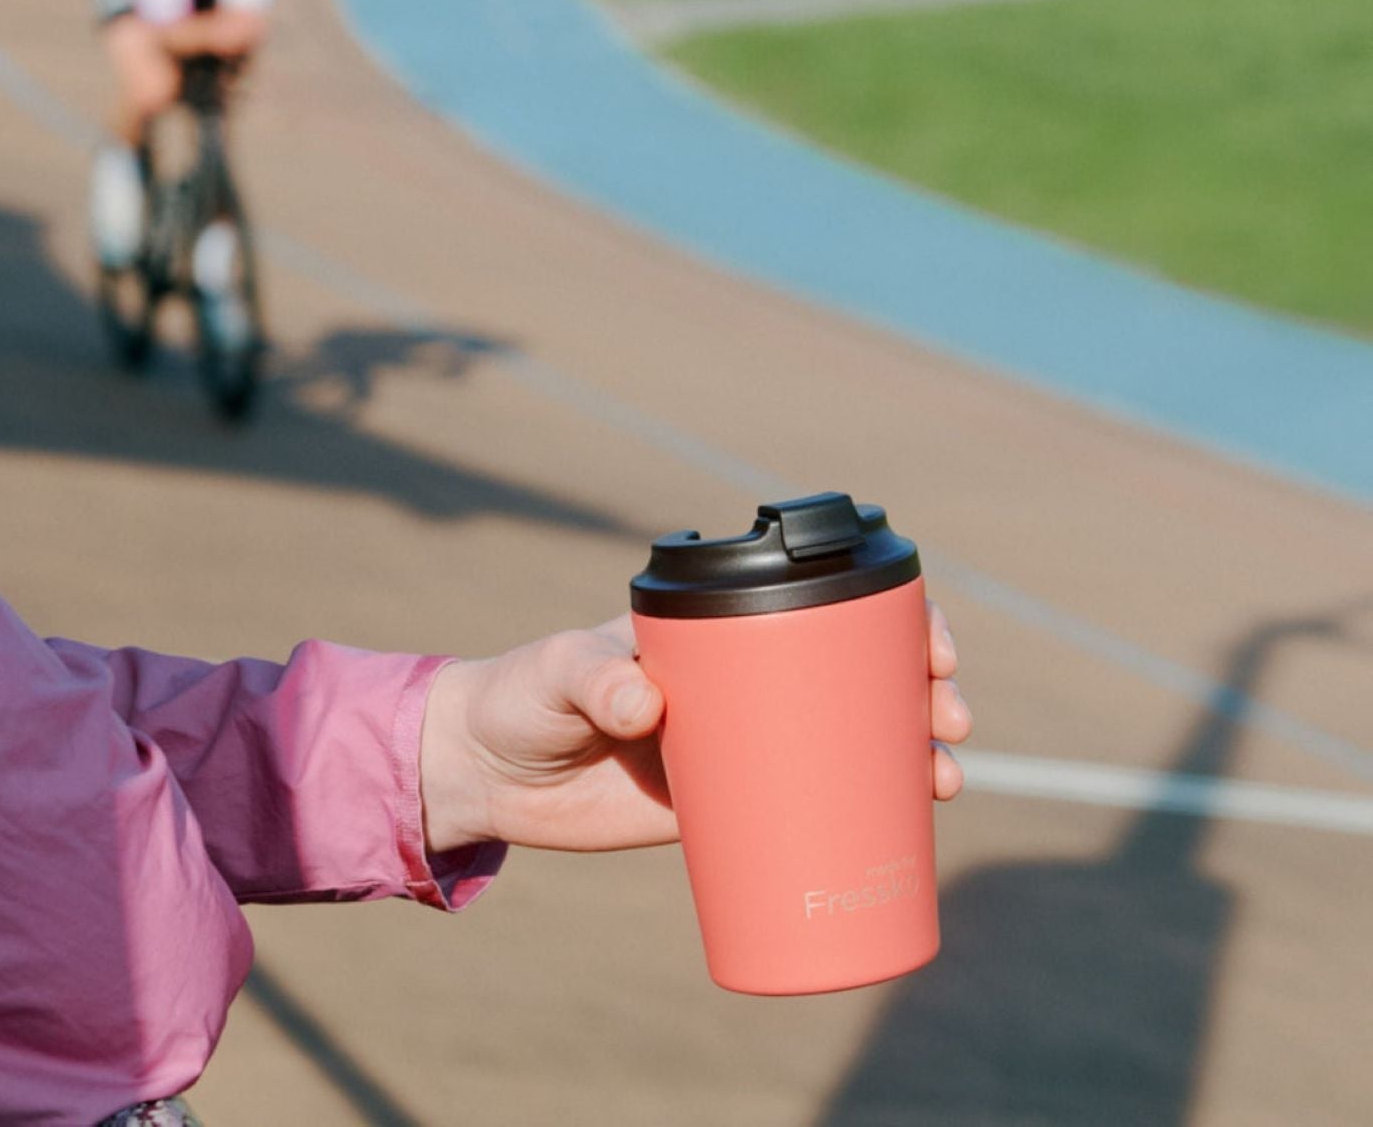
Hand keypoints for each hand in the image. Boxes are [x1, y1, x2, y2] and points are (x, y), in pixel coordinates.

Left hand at [420, 602, 971, 853]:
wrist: (484, 774)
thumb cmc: (520, 697)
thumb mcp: (557, 674)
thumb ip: (594, 678)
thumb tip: (646, 702)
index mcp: (715, 629)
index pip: (817, 605)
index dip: (887, 618)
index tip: (928, 644)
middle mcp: (740, 679)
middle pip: (853, 673)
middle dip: (919, 689)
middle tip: (949, 719)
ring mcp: (736, 742)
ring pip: (844, 740)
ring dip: (908, 753)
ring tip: (945, 781)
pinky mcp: (720, 803)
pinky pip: (805, 806)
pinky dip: (858, 815)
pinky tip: (905, 829)